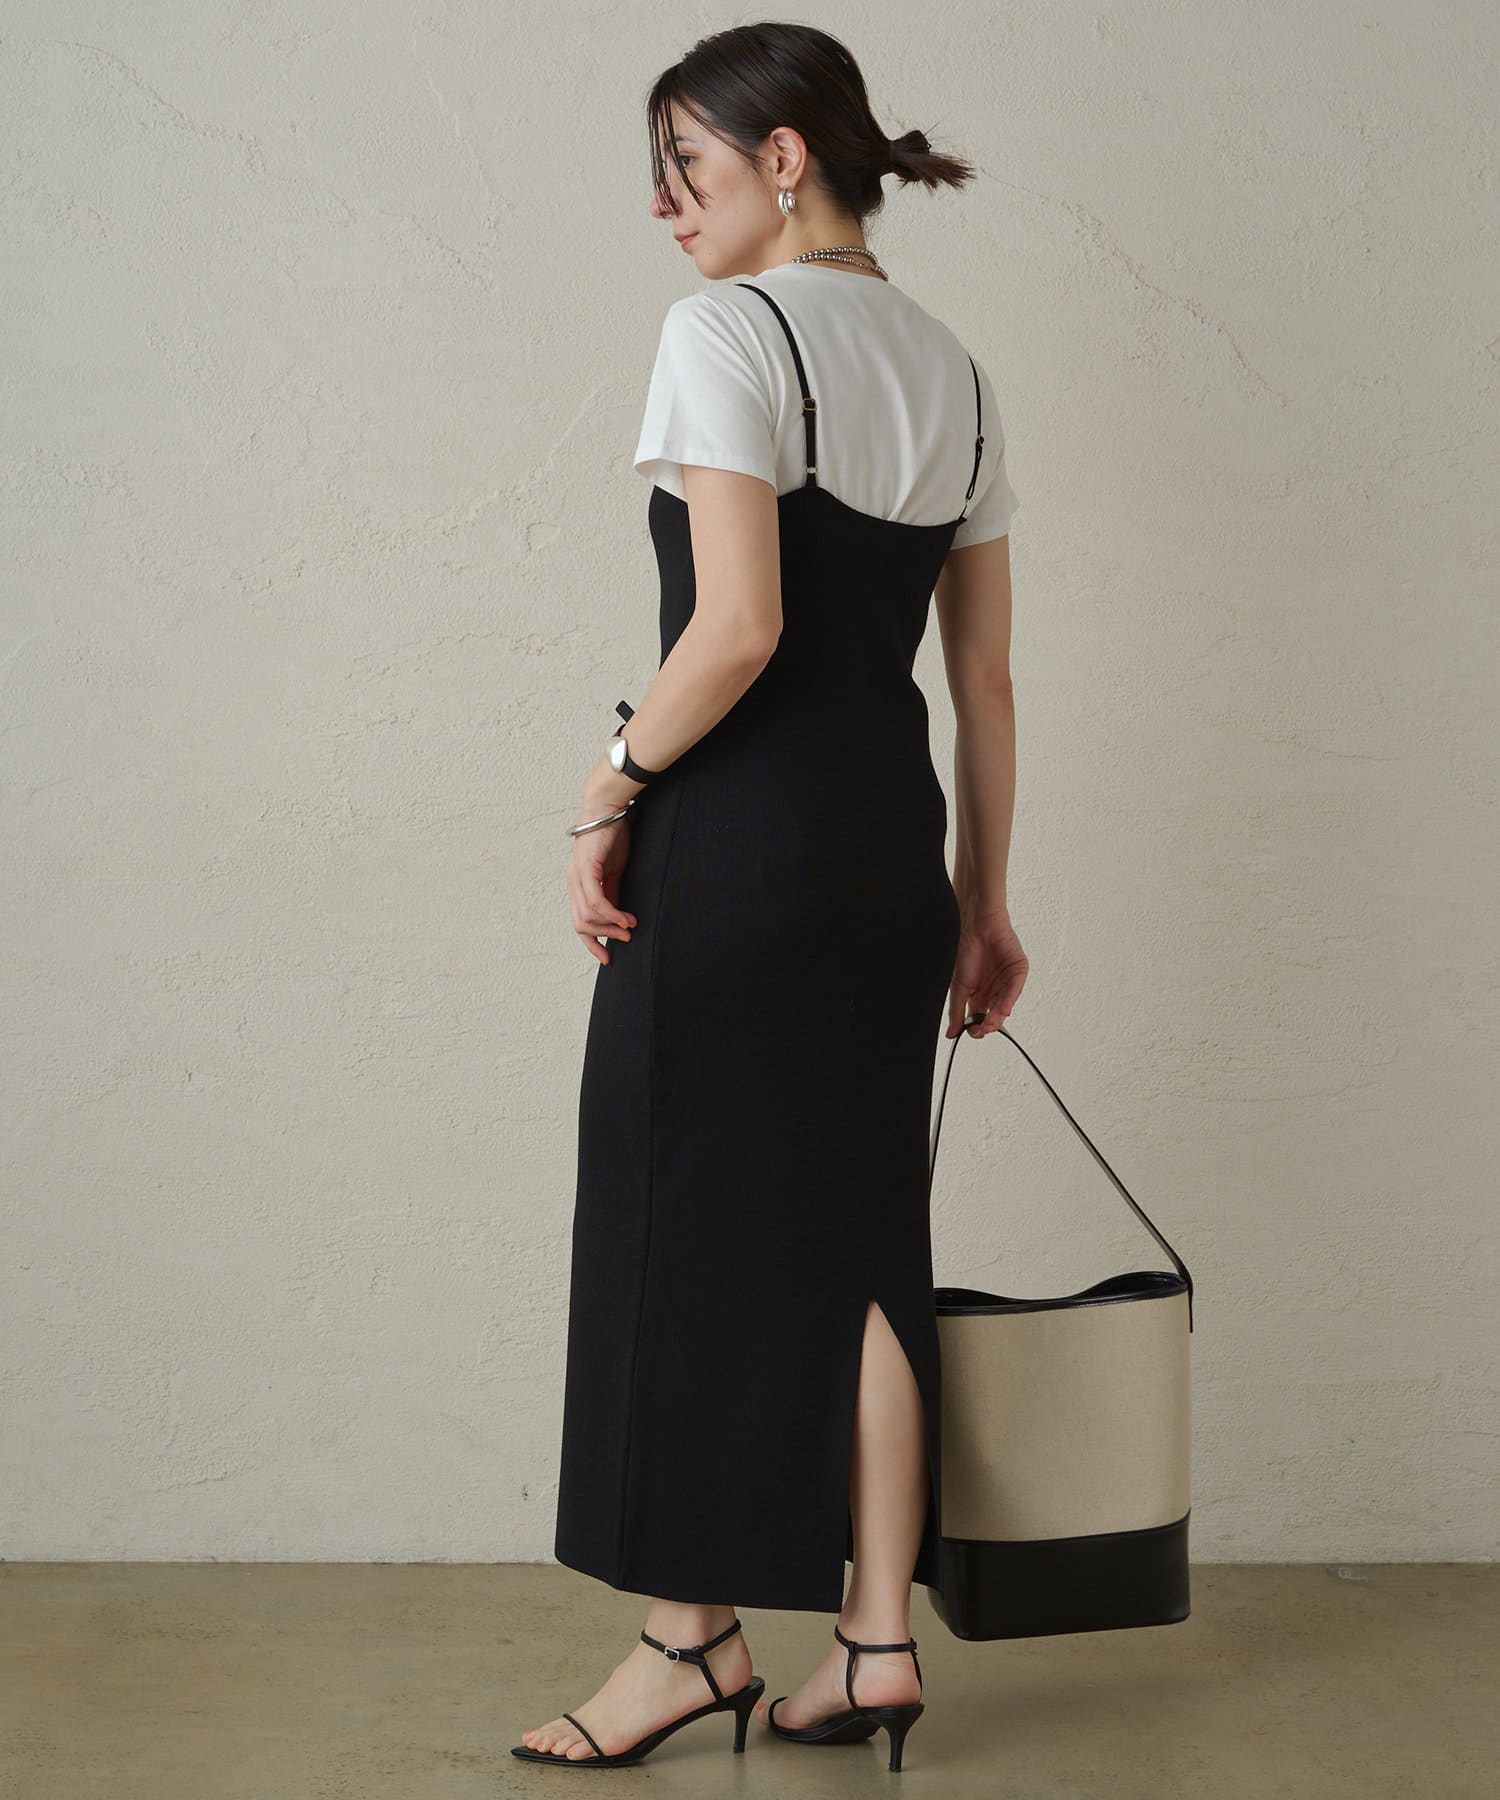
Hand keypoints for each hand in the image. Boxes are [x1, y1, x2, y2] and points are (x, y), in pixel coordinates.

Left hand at [568, 810, 637, 965]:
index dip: (592, 943)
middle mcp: (574, 884)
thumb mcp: (614, 872)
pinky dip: (611, 913)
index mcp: (580, 886)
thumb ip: (614, 893)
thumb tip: (620, 917)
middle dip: (604, 937)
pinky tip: (626, 917)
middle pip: (581, 924)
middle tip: (627, 938)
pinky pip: (596, 900)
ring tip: (630, 927)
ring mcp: (577, 877)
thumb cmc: (612, 837)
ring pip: (587, 916)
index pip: (580, 923)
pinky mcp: (586, 869)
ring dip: (610, 926)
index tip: (607, 957)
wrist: (608, 809)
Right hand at [946, 908, 1027, 1037]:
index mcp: (978, 993)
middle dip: (987, 1023)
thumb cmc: (965, 948)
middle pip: (993, 1013)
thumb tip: (951, 1033)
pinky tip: (1001, 1010)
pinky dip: (1008, 1001)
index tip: (970, 1030)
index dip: (975, 1026)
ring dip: (997, 1016)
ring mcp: (1006, 980)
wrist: (974, 924)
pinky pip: (1014, 989)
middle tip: (981, 1028)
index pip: (979, 1016)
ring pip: (1004, 1004)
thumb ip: (956, 1011)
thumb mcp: (958, 986)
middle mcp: (993, 989)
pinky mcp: (1018, 970)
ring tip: (989, 1023)